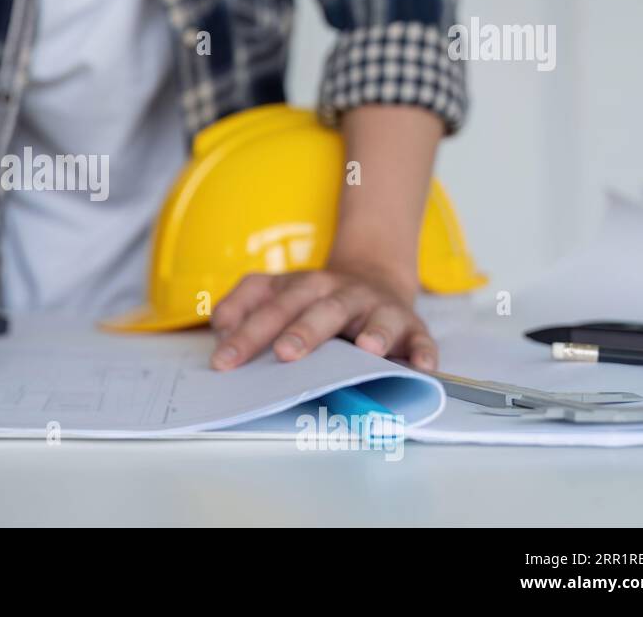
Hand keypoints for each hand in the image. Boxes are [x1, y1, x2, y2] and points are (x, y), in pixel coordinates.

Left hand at [208, 265, 436, 370]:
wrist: (373, 277)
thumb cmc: (314, 298)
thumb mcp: (275, 291)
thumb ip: (243, 303)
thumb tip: (219, 325)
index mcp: (302, 286)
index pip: (271, 307)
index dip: (247, 334)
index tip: (223, 361)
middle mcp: (340, 294)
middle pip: (320, 310)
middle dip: (303, 331)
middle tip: (285, 353)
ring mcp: (377, 308)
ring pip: (376, 318)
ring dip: (374, 332)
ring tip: (367, 348)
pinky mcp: (411, 326)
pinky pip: (420, 338)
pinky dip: (422, 352)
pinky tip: (421, 366)